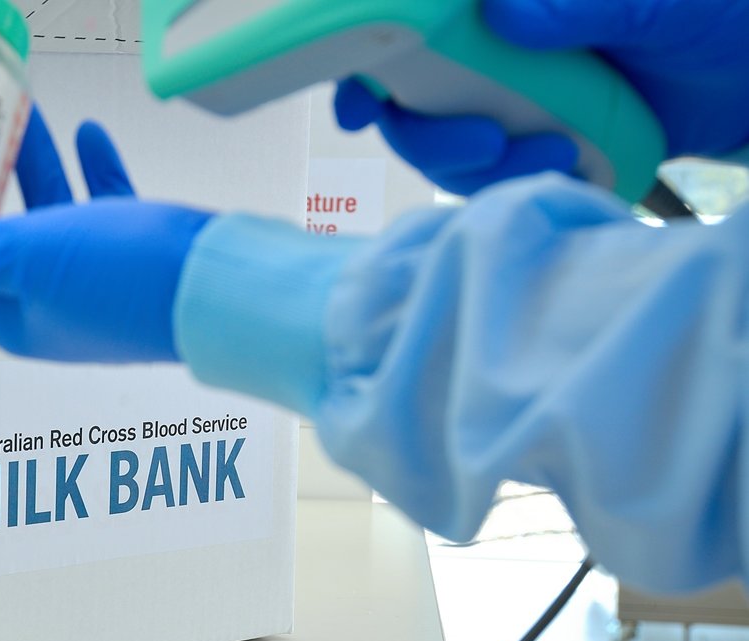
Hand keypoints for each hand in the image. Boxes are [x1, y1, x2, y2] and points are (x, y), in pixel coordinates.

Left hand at [0, 108, 211, 362]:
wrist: (225, 291)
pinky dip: (89, 169)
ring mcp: (92, 281)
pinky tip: (86, 134)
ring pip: (47, 214)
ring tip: (16, 114)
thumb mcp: (26, 258)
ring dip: (29, 164)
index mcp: (14, 319)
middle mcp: (48, 304)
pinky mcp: (134, 257)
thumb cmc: (128, 284)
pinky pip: (101, 206)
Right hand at [335, 0, 748, 193]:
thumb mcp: (665, 4)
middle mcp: (495, 49)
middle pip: (411, 103)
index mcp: (502, 9)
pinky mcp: (538, 143)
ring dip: (479, 171)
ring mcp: (513, 99)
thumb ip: (587, 5)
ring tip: (556, 159)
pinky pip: (494, 179)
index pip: (412, 26)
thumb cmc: (722, 18)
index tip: (362, 106)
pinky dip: (513, 188)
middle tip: (488, 143)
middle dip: (432, 137)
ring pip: (449, 149)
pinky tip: (564, 175)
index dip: (366, 66)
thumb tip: (503, 14)